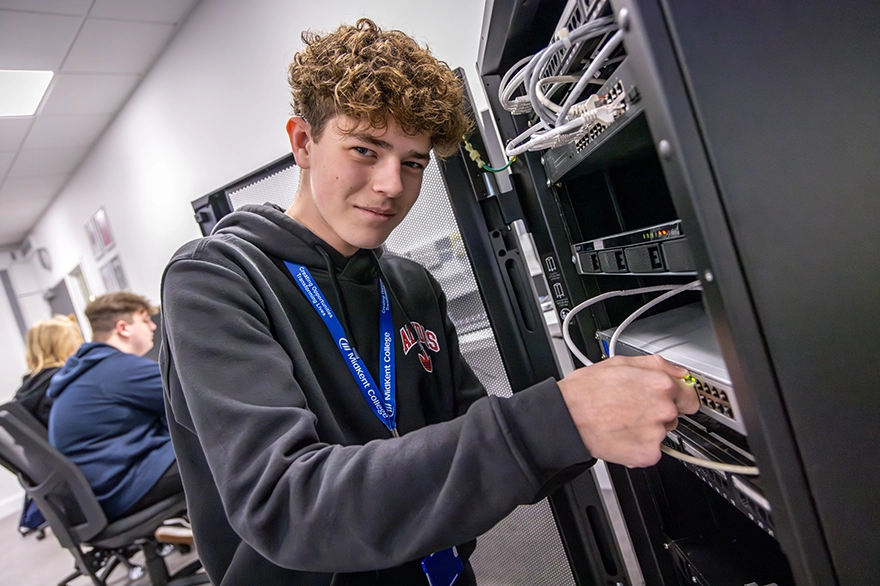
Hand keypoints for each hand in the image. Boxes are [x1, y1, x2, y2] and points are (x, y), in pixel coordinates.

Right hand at [558, 355, 698, 467]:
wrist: (567, 418)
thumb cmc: (587, 390)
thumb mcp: (621, 362)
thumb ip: (658, 364)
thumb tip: (678, 372)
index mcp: (661, 384)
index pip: (689, 395)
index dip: (676, 396)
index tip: (670, 400)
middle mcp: (663, 409)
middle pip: (675, 415)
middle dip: (659, 412)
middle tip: (634, 409)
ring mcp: (657, 433)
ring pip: (662, 433)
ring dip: (648, 430)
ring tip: (622, 420)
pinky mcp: (648, 454)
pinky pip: (652, 451)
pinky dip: (639, 446)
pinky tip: (622, 435)